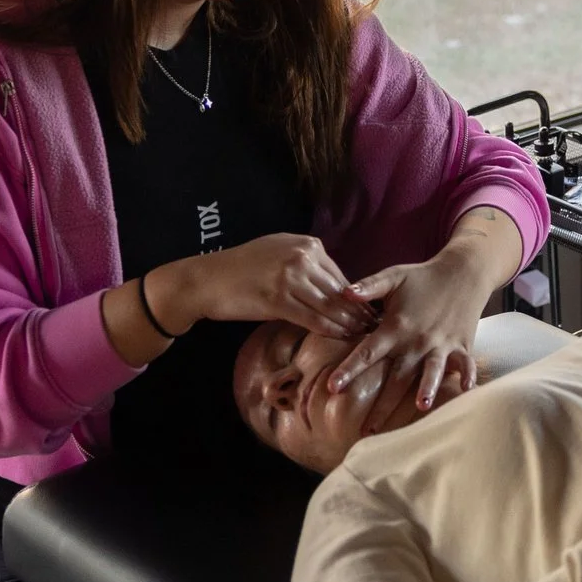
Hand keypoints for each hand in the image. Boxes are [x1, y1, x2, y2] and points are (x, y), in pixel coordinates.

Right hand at [169, 233, 371, 339]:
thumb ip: (306, 263)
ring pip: (328, 305)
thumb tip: (333, 284)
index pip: (339, 274)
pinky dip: (328, 329)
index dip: (356, 295)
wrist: (208, 279)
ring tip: (361, 335)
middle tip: (373, 326)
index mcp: (306, 245)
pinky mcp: (278, 299)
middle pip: (338, 289)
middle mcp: (302, 257)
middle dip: (357, 310)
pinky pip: (311, 317)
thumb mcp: (279, 252)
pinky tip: (339, 337)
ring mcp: (290, 277)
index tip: (369, 309)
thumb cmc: (243, 268)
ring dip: (347, 322)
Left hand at [326, 254, 489, 416]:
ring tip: (421, 407)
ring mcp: (441, 344)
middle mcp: (417, 340)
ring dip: (426, 388)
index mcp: (396, 327)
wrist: (463, 271)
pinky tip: (465, 390)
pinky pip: (464, 363)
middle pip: (396, 376)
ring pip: (431, 371)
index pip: (367, 352)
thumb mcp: (393, 277)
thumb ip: (369, 287)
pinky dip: (466, 376)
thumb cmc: (423, 277)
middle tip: (367, 430)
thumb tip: (343, 293)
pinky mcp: (461, 345)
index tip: (332, 387)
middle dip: (381, 404)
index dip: (349, 369)